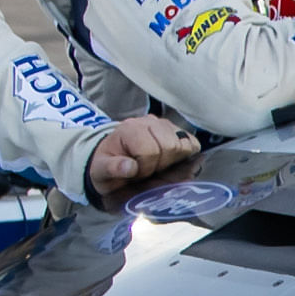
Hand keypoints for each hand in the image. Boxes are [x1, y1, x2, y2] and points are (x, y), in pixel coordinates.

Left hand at [84, 114, 199, 194]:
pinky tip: (171, 161)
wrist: (113, 158)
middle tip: (149, 170)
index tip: (138, 173)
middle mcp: (149, 122)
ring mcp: (165, 125)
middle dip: (162, 165)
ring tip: (159, 165)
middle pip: (171, 146)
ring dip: (174, 160)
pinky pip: (193, 143)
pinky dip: (186, 155)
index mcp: (130, 129)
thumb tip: (130, 167)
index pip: (151, 150)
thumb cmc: (109, 165)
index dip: (146, 168)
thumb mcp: (101, 169)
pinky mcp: (177, 131)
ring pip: (185, 144)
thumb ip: (113, 168)